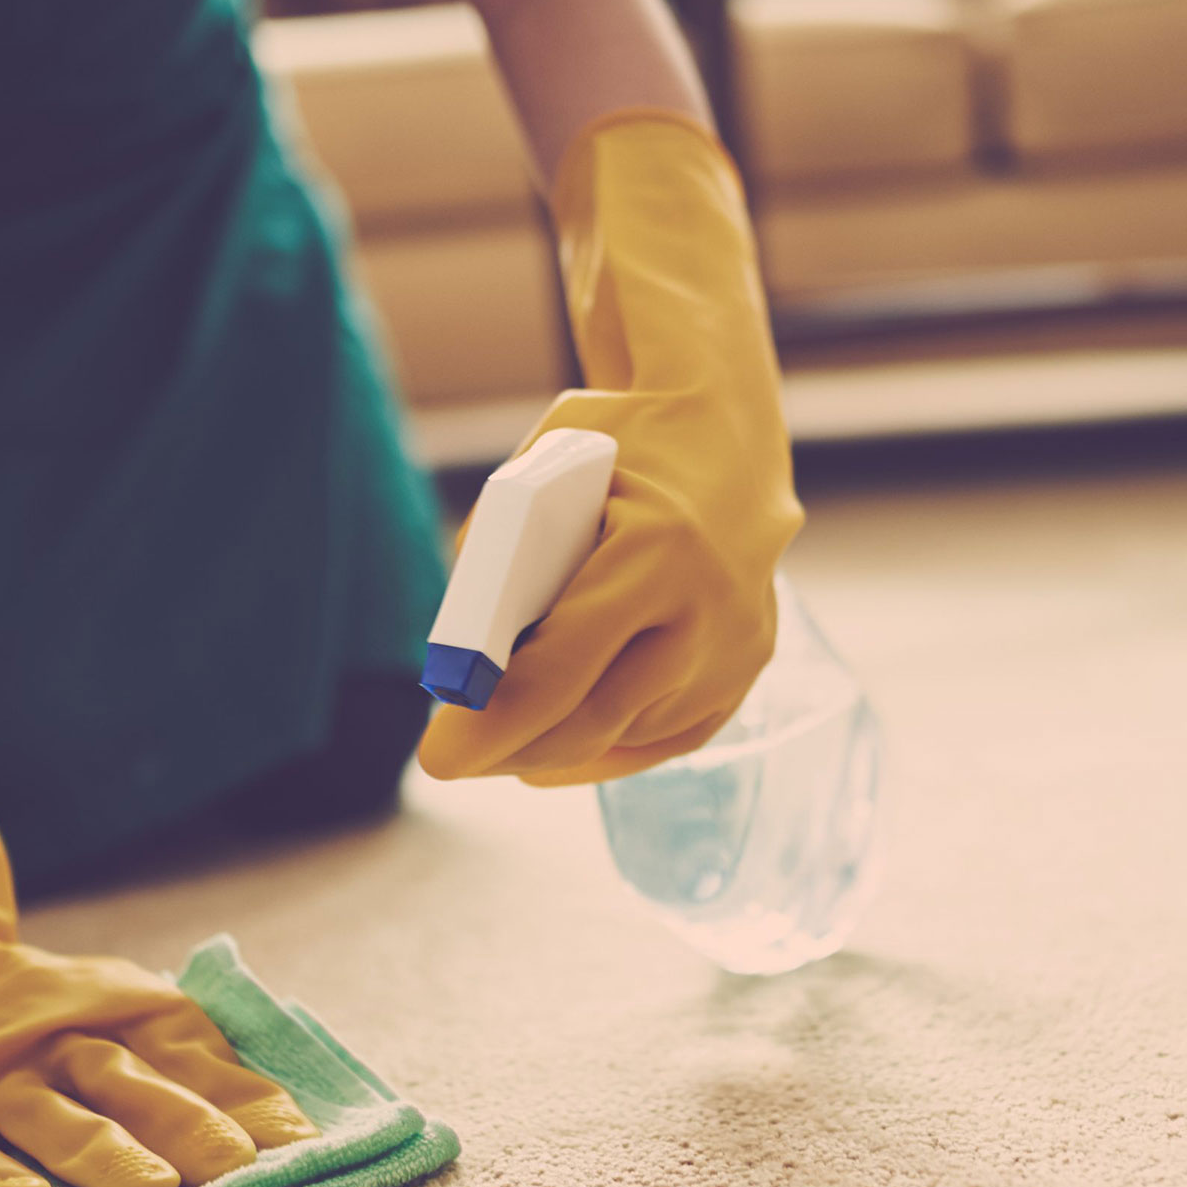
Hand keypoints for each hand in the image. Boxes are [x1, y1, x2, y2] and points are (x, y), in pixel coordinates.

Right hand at [0, 645, 317, 1186]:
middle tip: (233, 1166)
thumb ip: (208, 1070)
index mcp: (131, 1017)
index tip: (297, 1143)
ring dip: (105, 1152)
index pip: (196, 1061)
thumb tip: (295, 1132)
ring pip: (54, 1115)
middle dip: (185, 1123)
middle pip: (131, 1083)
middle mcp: (68, 1044)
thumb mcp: (140, 1017)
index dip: (246, 1103)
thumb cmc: (66, 1016)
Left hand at [418, 110, 802, 785]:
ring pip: (627, 733)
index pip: (563, 670)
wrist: (730, 426)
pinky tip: (552, 755)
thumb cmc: (622, 441)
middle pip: (595, 718)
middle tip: (451, 761)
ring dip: (554, 746)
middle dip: (512, 749)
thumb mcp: (541, 470)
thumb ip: (501, 558)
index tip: (438, 756)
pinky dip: (605, 749)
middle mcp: (711, 611)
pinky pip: (666, 735)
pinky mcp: (749, 666)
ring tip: (497, 742)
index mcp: (659, 553)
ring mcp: (739, 647)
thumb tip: (466, 662)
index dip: (494, 723)